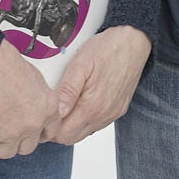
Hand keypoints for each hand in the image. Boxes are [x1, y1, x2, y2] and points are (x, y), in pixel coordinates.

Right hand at [0, 39, 58, 158]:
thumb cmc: (7, 65)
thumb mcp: (35, 80)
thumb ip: (37, 99)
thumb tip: (30, 107)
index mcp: (49, 108)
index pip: (51, 132)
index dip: (38, 134)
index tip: (30, 133)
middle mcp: (33, 123)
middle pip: (28, 147)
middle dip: (17, 141)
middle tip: (7, 131)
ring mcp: (12, 132)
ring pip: (7, 152)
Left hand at [51, 27, 150, 143]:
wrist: (135, 41)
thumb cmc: (107, 49)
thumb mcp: (80, 64)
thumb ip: (67, 91)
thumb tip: (55, 112)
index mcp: (92, 106)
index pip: (63, 135)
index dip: (50, 127)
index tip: (44, 114)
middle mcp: (104, 115)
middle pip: (72, 137)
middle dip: (58, 128)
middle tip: (51, 108)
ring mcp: (113, 114)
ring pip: (84, 131)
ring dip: (72, 124)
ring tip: (66, 102)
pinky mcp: (118, 109)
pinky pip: (97, 123)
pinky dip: (85, 118)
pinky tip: (81, 101)